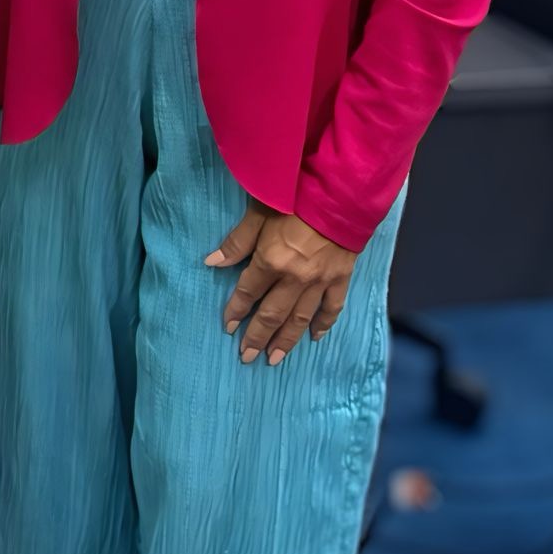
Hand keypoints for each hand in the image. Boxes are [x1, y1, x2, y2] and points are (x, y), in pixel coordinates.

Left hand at [206, 198, 357, 363]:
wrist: (341, 195)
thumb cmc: (294, 198)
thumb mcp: (257, 214)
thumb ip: (236, 242)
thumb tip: (211, 262)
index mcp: (271, 261)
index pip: (248, 292)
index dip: (236, 311)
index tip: (228, 327)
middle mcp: (295, 278)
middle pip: (273, 314)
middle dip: (258, 337)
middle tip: (247, 357)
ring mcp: (320, 282)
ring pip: (300, 318)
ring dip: (286, 340)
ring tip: (274, 358)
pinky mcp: (341, 279)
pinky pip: (332, 308)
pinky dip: (323, 324)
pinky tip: (315, 337)